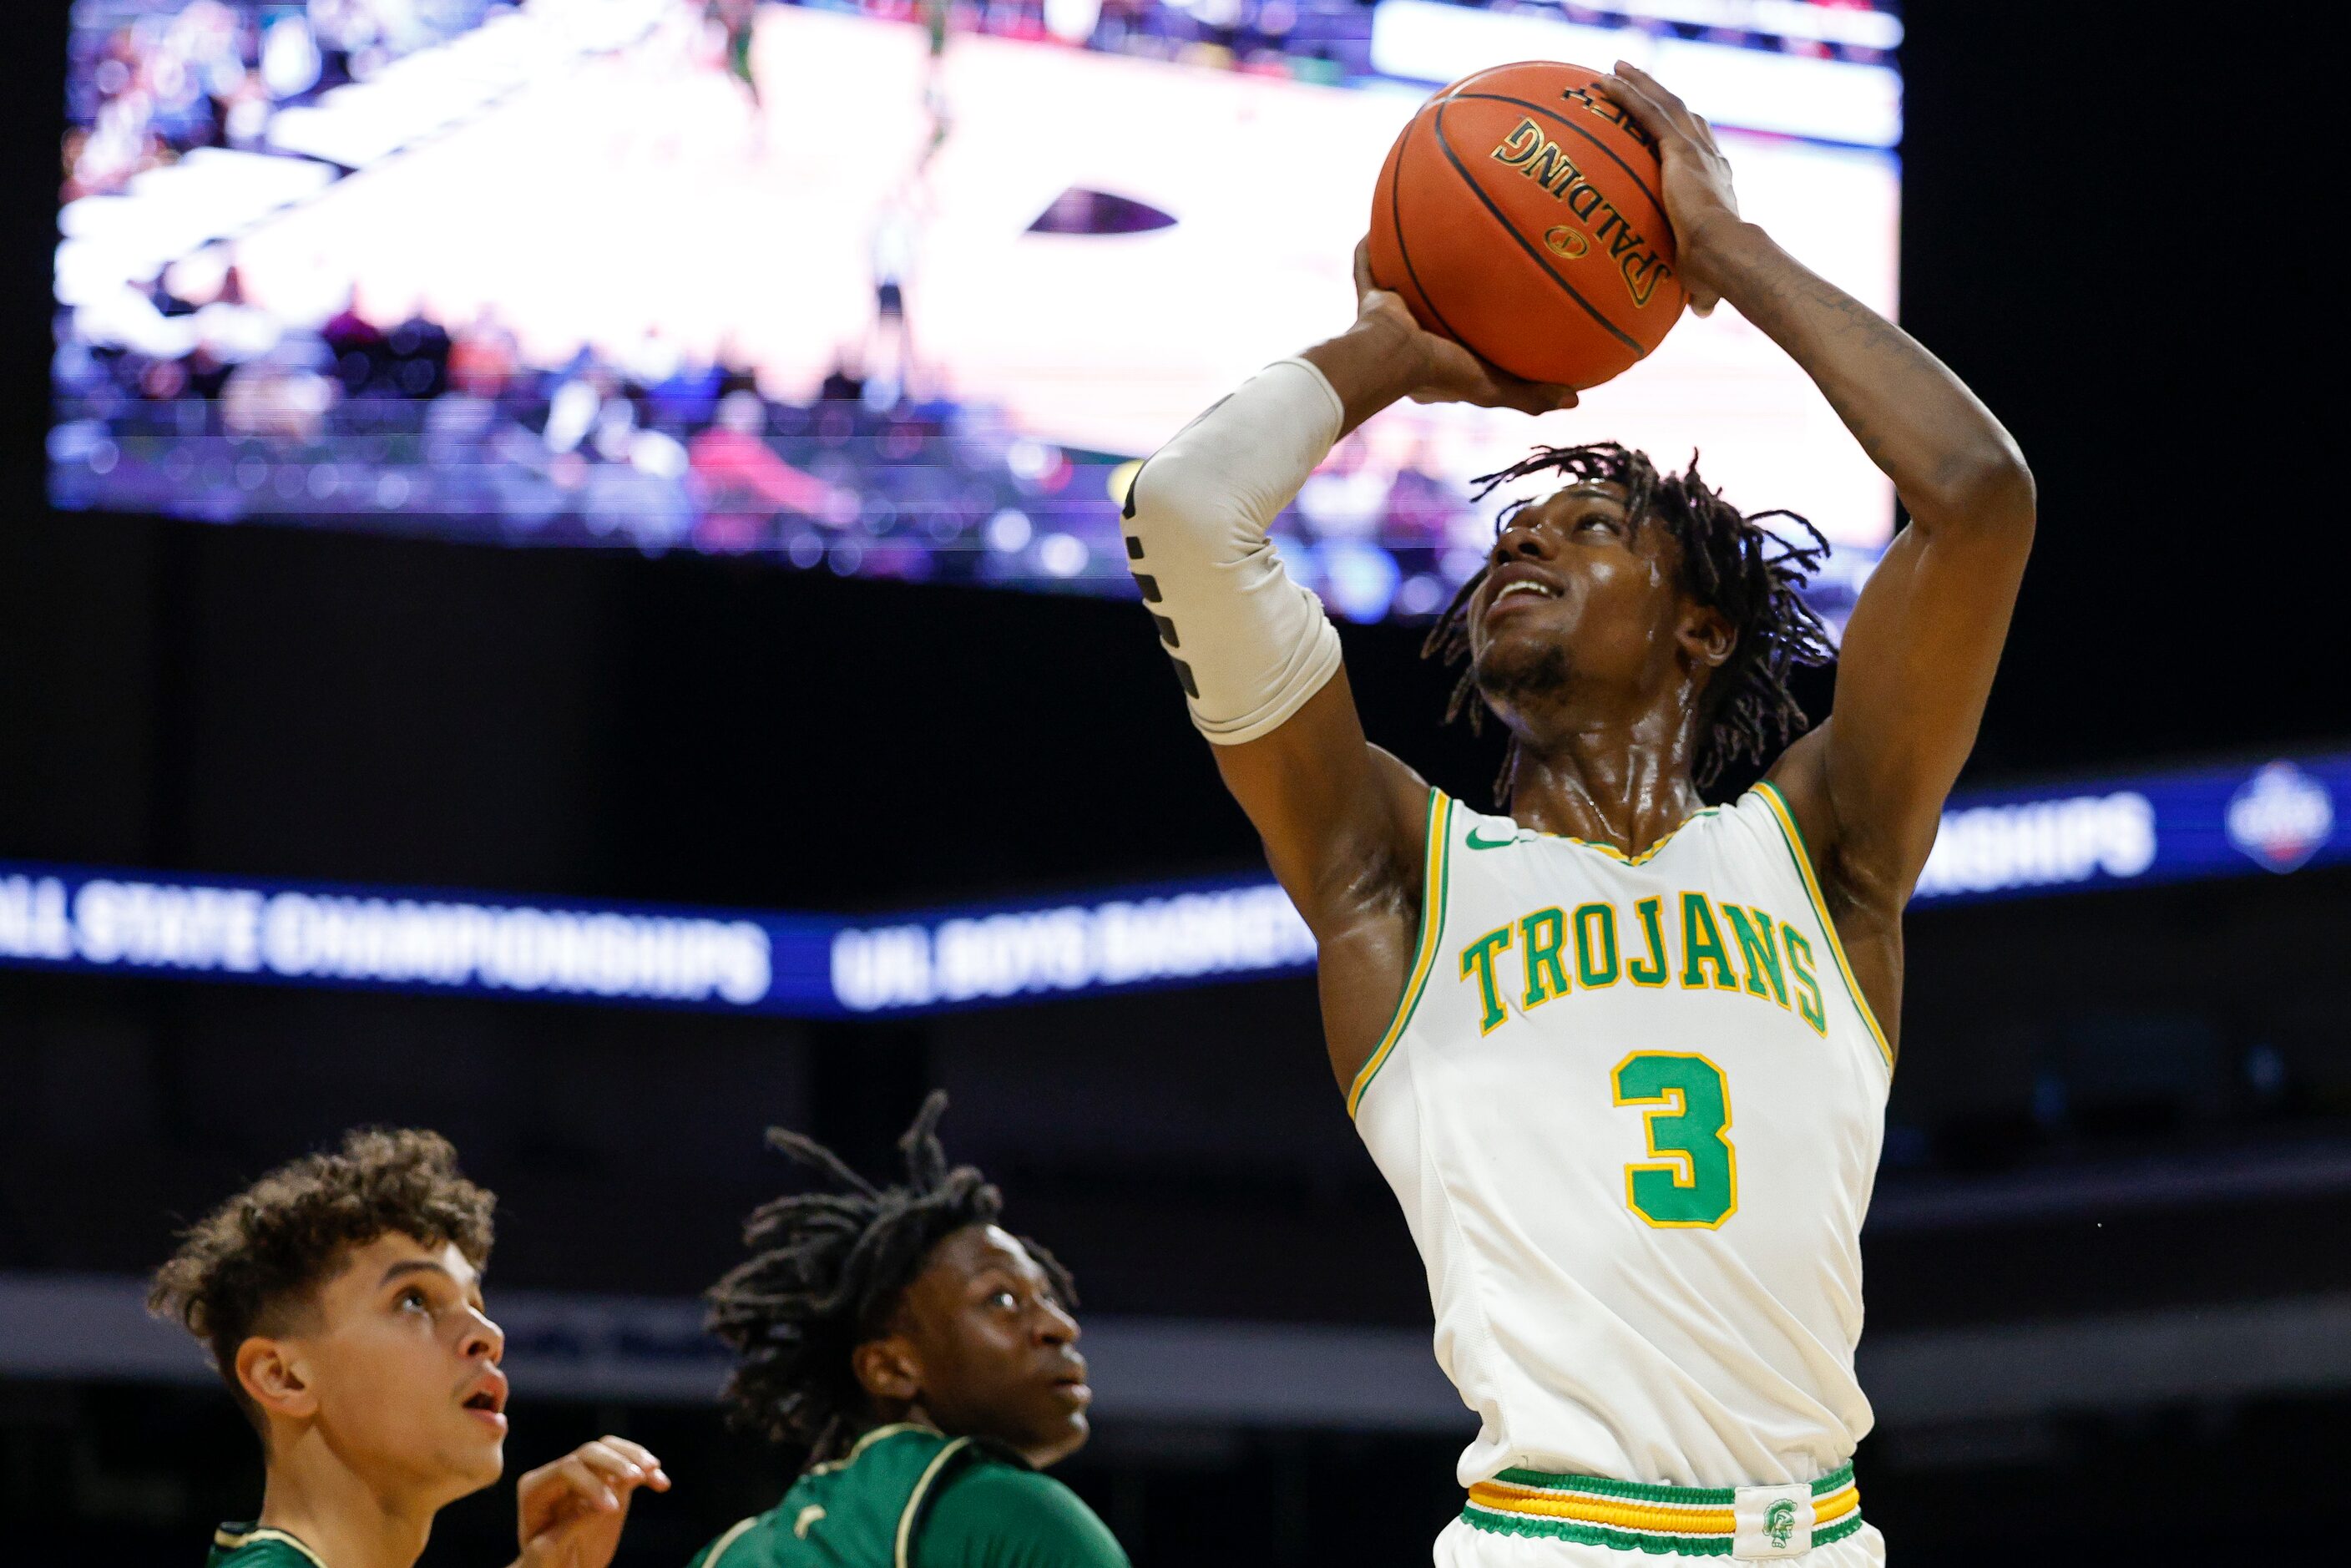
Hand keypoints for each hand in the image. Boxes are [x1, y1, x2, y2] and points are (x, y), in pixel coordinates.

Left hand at [511, 1436, 670, 1567]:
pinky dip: (646, 1470)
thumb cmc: (545, 1567)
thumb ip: (562, 1532)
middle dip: (615, 1462)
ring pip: (610, 1449)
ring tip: (653, 1470)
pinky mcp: (607, 1482)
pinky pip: (627, 1464)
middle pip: (590, 1452)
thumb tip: (594, 1509)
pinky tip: (660, 1483)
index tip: (613, 1510)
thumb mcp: (545, 1557)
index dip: (592, 1484)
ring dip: (634, 1456)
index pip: (567, 1470)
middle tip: (636, 1478)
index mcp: (536, 1489)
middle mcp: (558, 1475)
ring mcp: (584, 1476)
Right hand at [1349, 240, 1575, 415]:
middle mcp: (1411, 338)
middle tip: (1471, 272)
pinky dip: (1371, 248)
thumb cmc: (1440, 372)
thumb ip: (1530, 394)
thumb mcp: (1493, 387)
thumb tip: (1574, 401)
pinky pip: (1369, 266)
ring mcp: (1390, 316)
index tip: (1497, 320)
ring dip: (1414, 266)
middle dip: (1448, 295)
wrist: (1391, 356)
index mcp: (1435, 363)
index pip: (1461, 347)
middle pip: (1434, 310)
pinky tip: (1383, 219)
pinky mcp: (1372, 297)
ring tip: (1435, 237)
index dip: (1477, 336)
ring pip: (1404, 285)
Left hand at [1596, 62, 1743, 315]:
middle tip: (1636, 79)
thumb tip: (1702, 313)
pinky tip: (1605, 81)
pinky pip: (1647, 113)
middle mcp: (1708, 158)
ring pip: (1664, 104)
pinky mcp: (1679, 150)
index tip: (1675, 126)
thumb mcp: (1707, 277)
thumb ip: (1703, 289)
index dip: (1688, 132)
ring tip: (1616, 67)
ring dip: (1640, 82)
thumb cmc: (1719, 273)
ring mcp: (1694, 150)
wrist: (1726, 255)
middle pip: (1682, 114)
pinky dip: (1627, 94)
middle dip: (1659, 94)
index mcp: (1717, 182)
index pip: (1702, 147)